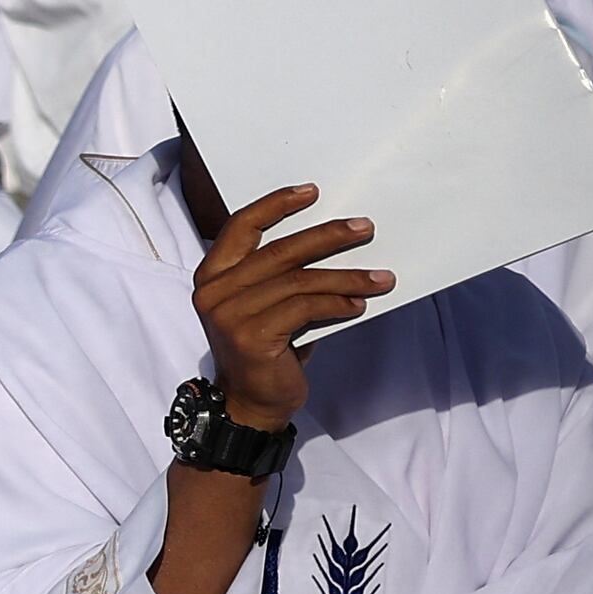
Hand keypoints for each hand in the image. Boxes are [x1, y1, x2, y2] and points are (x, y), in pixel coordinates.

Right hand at [192, 183, 386, 430]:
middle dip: (328, 236)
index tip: (312, 192)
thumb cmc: (265, 346)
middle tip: (365, 227)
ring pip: (299, 281)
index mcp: (212, 276)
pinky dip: (338, 303)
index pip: (241, 226)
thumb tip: (334, 238)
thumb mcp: (264, 303)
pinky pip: (305, 308)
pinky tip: (359, 305)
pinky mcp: (252, 337)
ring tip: (381, 278)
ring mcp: (229, 315)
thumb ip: (279, 274)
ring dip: (347, 277)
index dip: (276, 204)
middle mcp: (214, 292)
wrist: (251, 401)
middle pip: (280, 251)